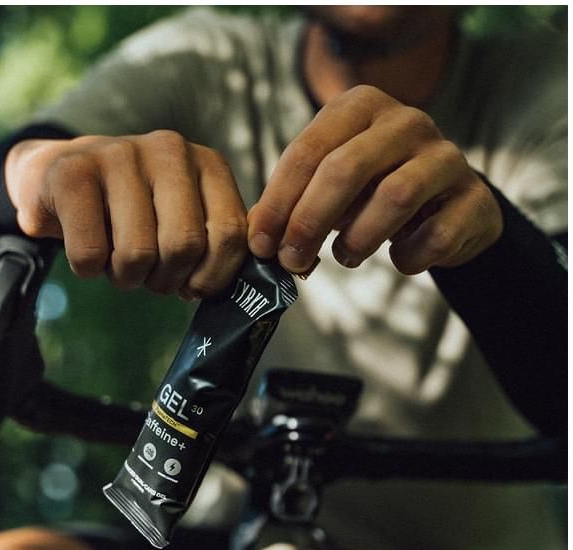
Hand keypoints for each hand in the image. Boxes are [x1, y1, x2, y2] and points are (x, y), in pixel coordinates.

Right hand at [5, 131, 247, 296]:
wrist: (57, 179)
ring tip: (117, 260)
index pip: (230, 233)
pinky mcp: (72, 173)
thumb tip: (220, 283)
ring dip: (126, 276)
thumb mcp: (184, 220)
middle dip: (165, 279)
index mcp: (207, 164)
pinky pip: (90, 253)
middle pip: (184, 245)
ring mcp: (119, 154)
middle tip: (149, 274)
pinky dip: (88, 269)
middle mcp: (169, 150)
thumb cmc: (133, 214)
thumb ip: (214, 243)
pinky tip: (88, 249)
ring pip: (138, 253)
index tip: (191, 285)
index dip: (210, 276)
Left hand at [248, 85, 502, 274]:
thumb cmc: (372, 194)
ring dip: (358, 239)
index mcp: (360, 107)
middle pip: (346, 169)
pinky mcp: (475, 197)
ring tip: (345, 258)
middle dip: (309, 222)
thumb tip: (256, 236)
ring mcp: (447, 155)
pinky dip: (409, 257)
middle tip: (292, 260)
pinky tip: (398, 260)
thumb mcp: (329, 187)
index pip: (307, 151)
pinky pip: (437, 233)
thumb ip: (291, 204)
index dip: (278, 203)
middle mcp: (406, 121)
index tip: (261, 244)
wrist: (446, 207)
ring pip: (395, 196)